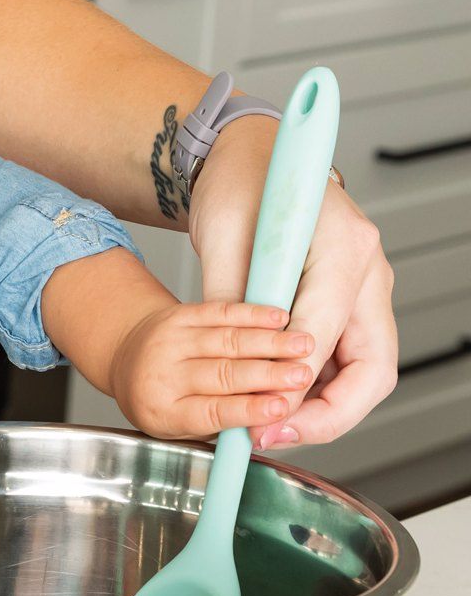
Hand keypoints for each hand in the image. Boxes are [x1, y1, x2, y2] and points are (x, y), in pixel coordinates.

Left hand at [110, 300, 315, 438]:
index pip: (211, 411)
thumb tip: (271, 426)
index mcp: (164, 410)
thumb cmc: (163, 401)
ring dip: (269, 342)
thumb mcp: (185, 428)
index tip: (281, 406)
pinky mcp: (179, 314)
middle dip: (268, 374)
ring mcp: (170, 340)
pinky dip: (251, 313)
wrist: (127, 359)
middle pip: (223, 373)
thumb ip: (225, 427)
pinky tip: (279, 317)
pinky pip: (220, 311)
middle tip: (302, 375)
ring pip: (226, 340)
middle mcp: (163, 373)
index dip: (248, 409)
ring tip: (303, 346)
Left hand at [190, 119, 397, 449]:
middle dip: (327, 414)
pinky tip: (278, 402)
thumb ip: (233, 301)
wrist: (250, 159)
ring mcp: (366, 285)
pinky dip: (318, 386)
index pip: (327, 333)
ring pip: (365, 369)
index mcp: (344, 245)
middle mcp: (369, 268)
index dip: (293, 382)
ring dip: (322, 406)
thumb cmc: (239, 184)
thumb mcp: (222, 239)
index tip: (260, 414)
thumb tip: (236, 365)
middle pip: (372, 366)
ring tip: (270, 429)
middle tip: (275, 436)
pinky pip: (348, 355)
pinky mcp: (351, 298)